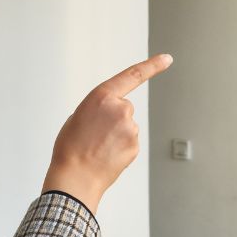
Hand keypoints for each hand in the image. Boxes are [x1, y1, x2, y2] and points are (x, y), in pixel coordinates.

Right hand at [41, 54, 174, 214]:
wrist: (75, 177)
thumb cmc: (70, 148)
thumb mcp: (77, 117)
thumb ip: (97, 109)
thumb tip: (109, 116)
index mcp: (101, 96)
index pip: (132, 76)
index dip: (152, 66)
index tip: (167, 59)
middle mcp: (120, 108)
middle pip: (123, 108)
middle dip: (112, 119)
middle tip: (94, 134)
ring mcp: (130, 127)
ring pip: (126, 127)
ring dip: (115, 135)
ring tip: (97, 147)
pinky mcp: (135, 145)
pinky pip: (129, 142)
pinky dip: (120, 148)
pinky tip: (106, 155)